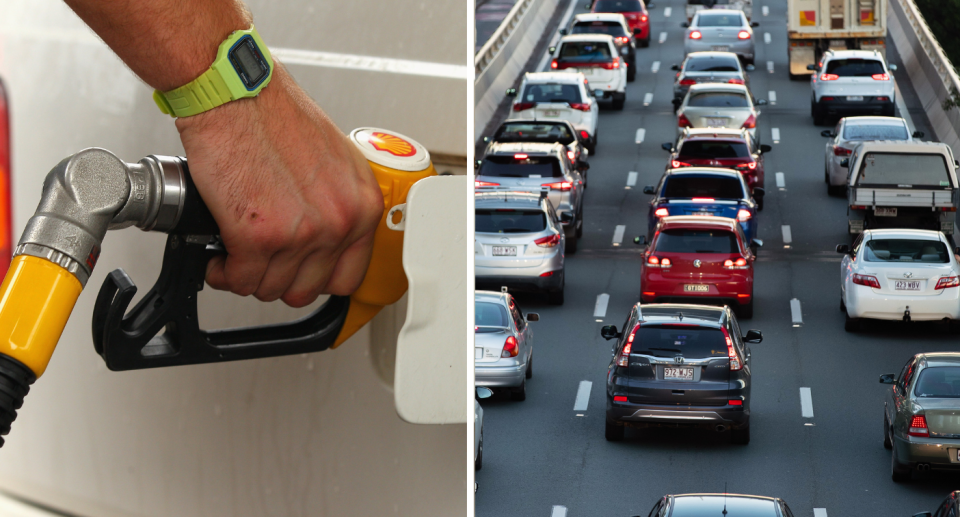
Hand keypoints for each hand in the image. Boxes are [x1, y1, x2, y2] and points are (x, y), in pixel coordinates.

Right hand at [176, 66, 383, 306]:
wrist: (233, 93)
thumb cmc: (274, 113)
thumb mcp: (334, 158)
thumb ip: (337, 201)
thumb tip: (327, 233)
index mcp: (362, 203)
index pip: (349, 276)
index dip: (318, 279)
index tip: (301, 274)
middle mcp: (339, 221)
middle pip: (308, 288)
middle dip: (279, 279)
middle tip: (263, 262)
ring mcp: (300, 233)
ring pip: (271, 288)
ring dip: (249, 276)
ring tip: (238, 255)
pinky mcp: (257, 237)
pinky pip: (241, 279)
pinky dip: (226, 273)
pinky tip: (221, 256)